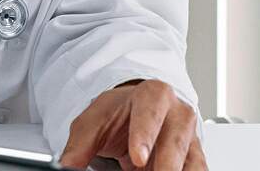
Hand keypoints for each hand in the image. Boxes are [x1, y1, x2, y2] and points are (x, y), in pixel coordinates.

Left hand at [58, 79, 205, 170]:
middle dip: (166, 164)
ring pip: (192, 160)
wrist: (133, 113)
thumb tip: (65, 167)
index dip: (145, 134)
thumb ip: (78, 148)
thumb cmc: (117, 115)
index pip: (151, 112)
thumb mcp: (92, 124)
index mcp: (153, 95)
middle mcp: (177, 113)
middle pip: (176, 140)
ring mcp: (189, 137)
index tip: (138, 157)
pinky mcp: (194, 157)